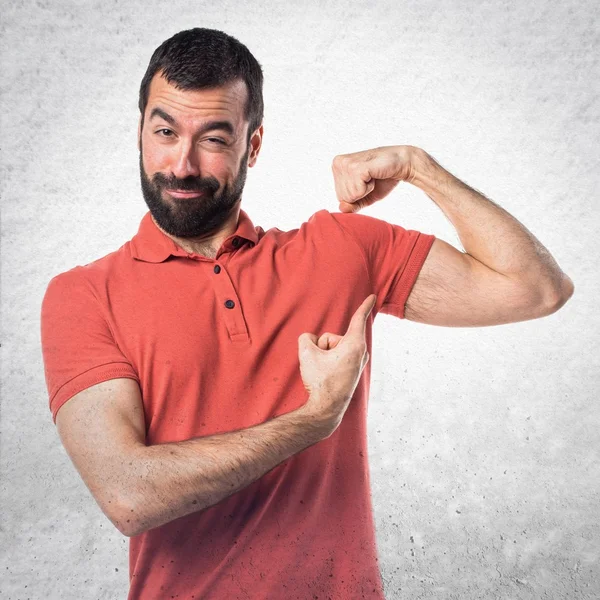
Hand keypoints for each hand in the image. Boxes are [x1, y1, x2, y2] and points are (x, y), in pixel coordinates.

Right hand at [297, 294, 375, 434]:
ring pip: (333, 348)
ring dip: (323, 356)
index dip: (365, 305)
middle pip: (333, 337)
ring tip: (322, 373)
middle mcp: (360, 353)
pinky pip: (334, 358)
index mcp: (354, 345)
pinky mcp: (351, 371)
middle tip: (320, 365)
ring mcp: (357, 363)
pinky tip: (326, 377)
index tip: (373, 296)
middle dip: (322, 346)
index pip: (358, 319)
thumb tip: (311, 340)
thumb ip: (306, 337)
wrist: (326, 409)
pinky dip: (327, 364)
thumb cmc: (320, 381)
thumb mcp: (306, 352)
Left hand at [331, 144, 417, 212]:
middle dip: (360, 193)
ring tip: (372, 175)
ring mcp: (346, 164)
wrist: (401, 164)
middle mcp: (338, 163)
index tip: (366, 181)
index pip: (340, 197)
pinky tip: (374, 175)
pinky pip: (358, 192)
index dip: (357, 195)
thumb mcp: (364, 196)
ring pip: (350, 196)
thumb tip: (342, 208)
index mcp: (337, 166)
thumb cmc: (382, 178)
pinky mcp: (356, 167)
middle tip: (370, 178)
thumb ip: (352, 204)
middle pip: (344, 197)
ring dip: (366, 189)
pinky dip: (369, 188)